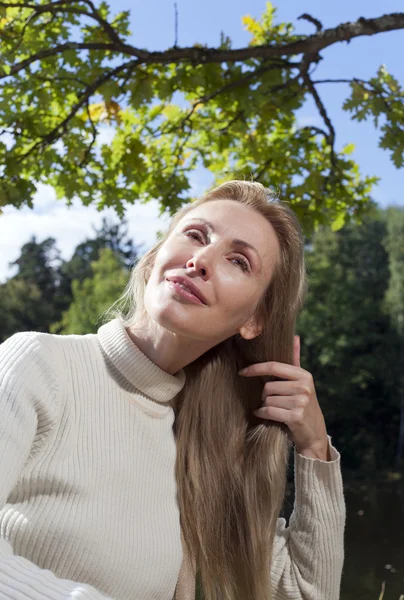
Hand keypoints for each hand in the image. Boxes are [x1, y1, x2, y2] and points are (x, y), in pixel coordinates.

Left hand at [238, 335, 329, 459]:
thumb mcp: (302, 383)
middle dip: (265, 395)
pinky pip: (268, 411)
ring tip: (275, 410)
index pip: (274, 366)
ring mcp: (301, 402)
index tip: (242, 372)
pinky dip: (263, 414)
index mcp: (304, 375)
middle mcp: (304, 387)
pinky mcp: (295, 416)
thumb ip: (295, 360)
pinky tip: (266, 415)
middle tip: (272, 402)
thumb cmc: (303, 406)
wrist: (315, 434)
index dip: (256, 368)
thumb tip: (295, 337)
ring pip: (267, 399)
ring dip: (265, 406)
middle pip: (268, 386)